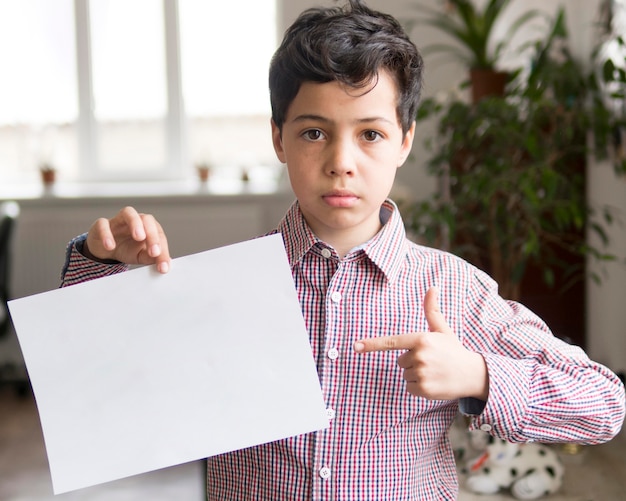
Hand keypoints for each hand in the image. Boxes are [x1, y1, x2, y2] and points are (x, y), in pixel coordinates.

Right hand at [84, 206, 170, 273]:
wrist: (106, 249)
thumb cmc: (127, 249)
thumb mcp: (140, 256)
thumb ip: (151, 258)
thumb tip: (164, 264)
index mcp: (149, 227)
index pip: (159, 235)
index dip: (163, 250)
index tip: (163, 266)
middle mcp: (136, 220)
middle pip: (147, 220)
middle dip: (152, 235)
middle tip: (154, 252)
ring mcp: (119, 220)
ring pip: (128, 212)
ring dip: (135, 223)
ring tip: (139, 237)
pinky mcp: (102, 224)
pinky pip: (103, 224)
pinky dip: (106, 234)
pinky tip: (110, 246)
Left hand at [354, 287, 488, 400]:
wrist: (473, 374)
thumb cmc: (454, 350)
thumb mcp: (442, 329)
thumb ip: (432, 310)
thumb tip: (432, 287)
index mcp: (421, 339)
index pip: (392, 342)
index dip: (372, 344)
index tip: (356, 346)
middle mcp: (419, 356)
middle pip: (400, 361)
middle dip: (412, 362)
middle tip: (432, 361)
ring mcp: (422, 373)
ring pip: (405, 374)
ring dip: (416, 375)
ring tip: (434, 371)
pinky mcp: (424, 389)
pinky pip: (410, 387)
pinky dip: (419, 387)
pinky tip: (433, 382)